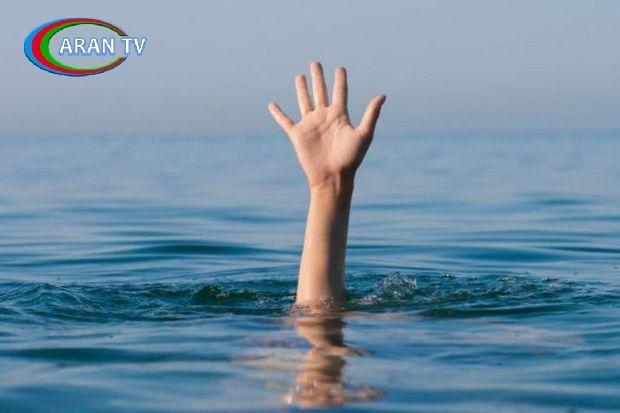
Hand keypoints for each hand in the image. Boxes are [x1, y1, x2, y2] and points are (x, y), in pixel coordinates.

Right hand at [268, 62, 385, 188]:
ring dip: (301, 88)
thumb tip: (382, 95)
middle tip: (315, 63)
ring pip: (304, 101)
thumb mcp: (364, 134)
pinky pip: (285, 121)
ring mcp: (310, 125)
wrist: (334, 177)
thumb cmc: (351, 158)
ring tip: (299, 76)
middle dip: (318, 77)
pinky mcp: (298, 134)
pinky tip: (272, 104)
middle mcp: (324, 117)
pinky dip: (278, 113)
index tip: (340, 68)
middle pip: (320, 92)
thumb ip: (371, 114)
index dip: (340, 80)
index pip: (340, 92)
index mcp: (340, 116)